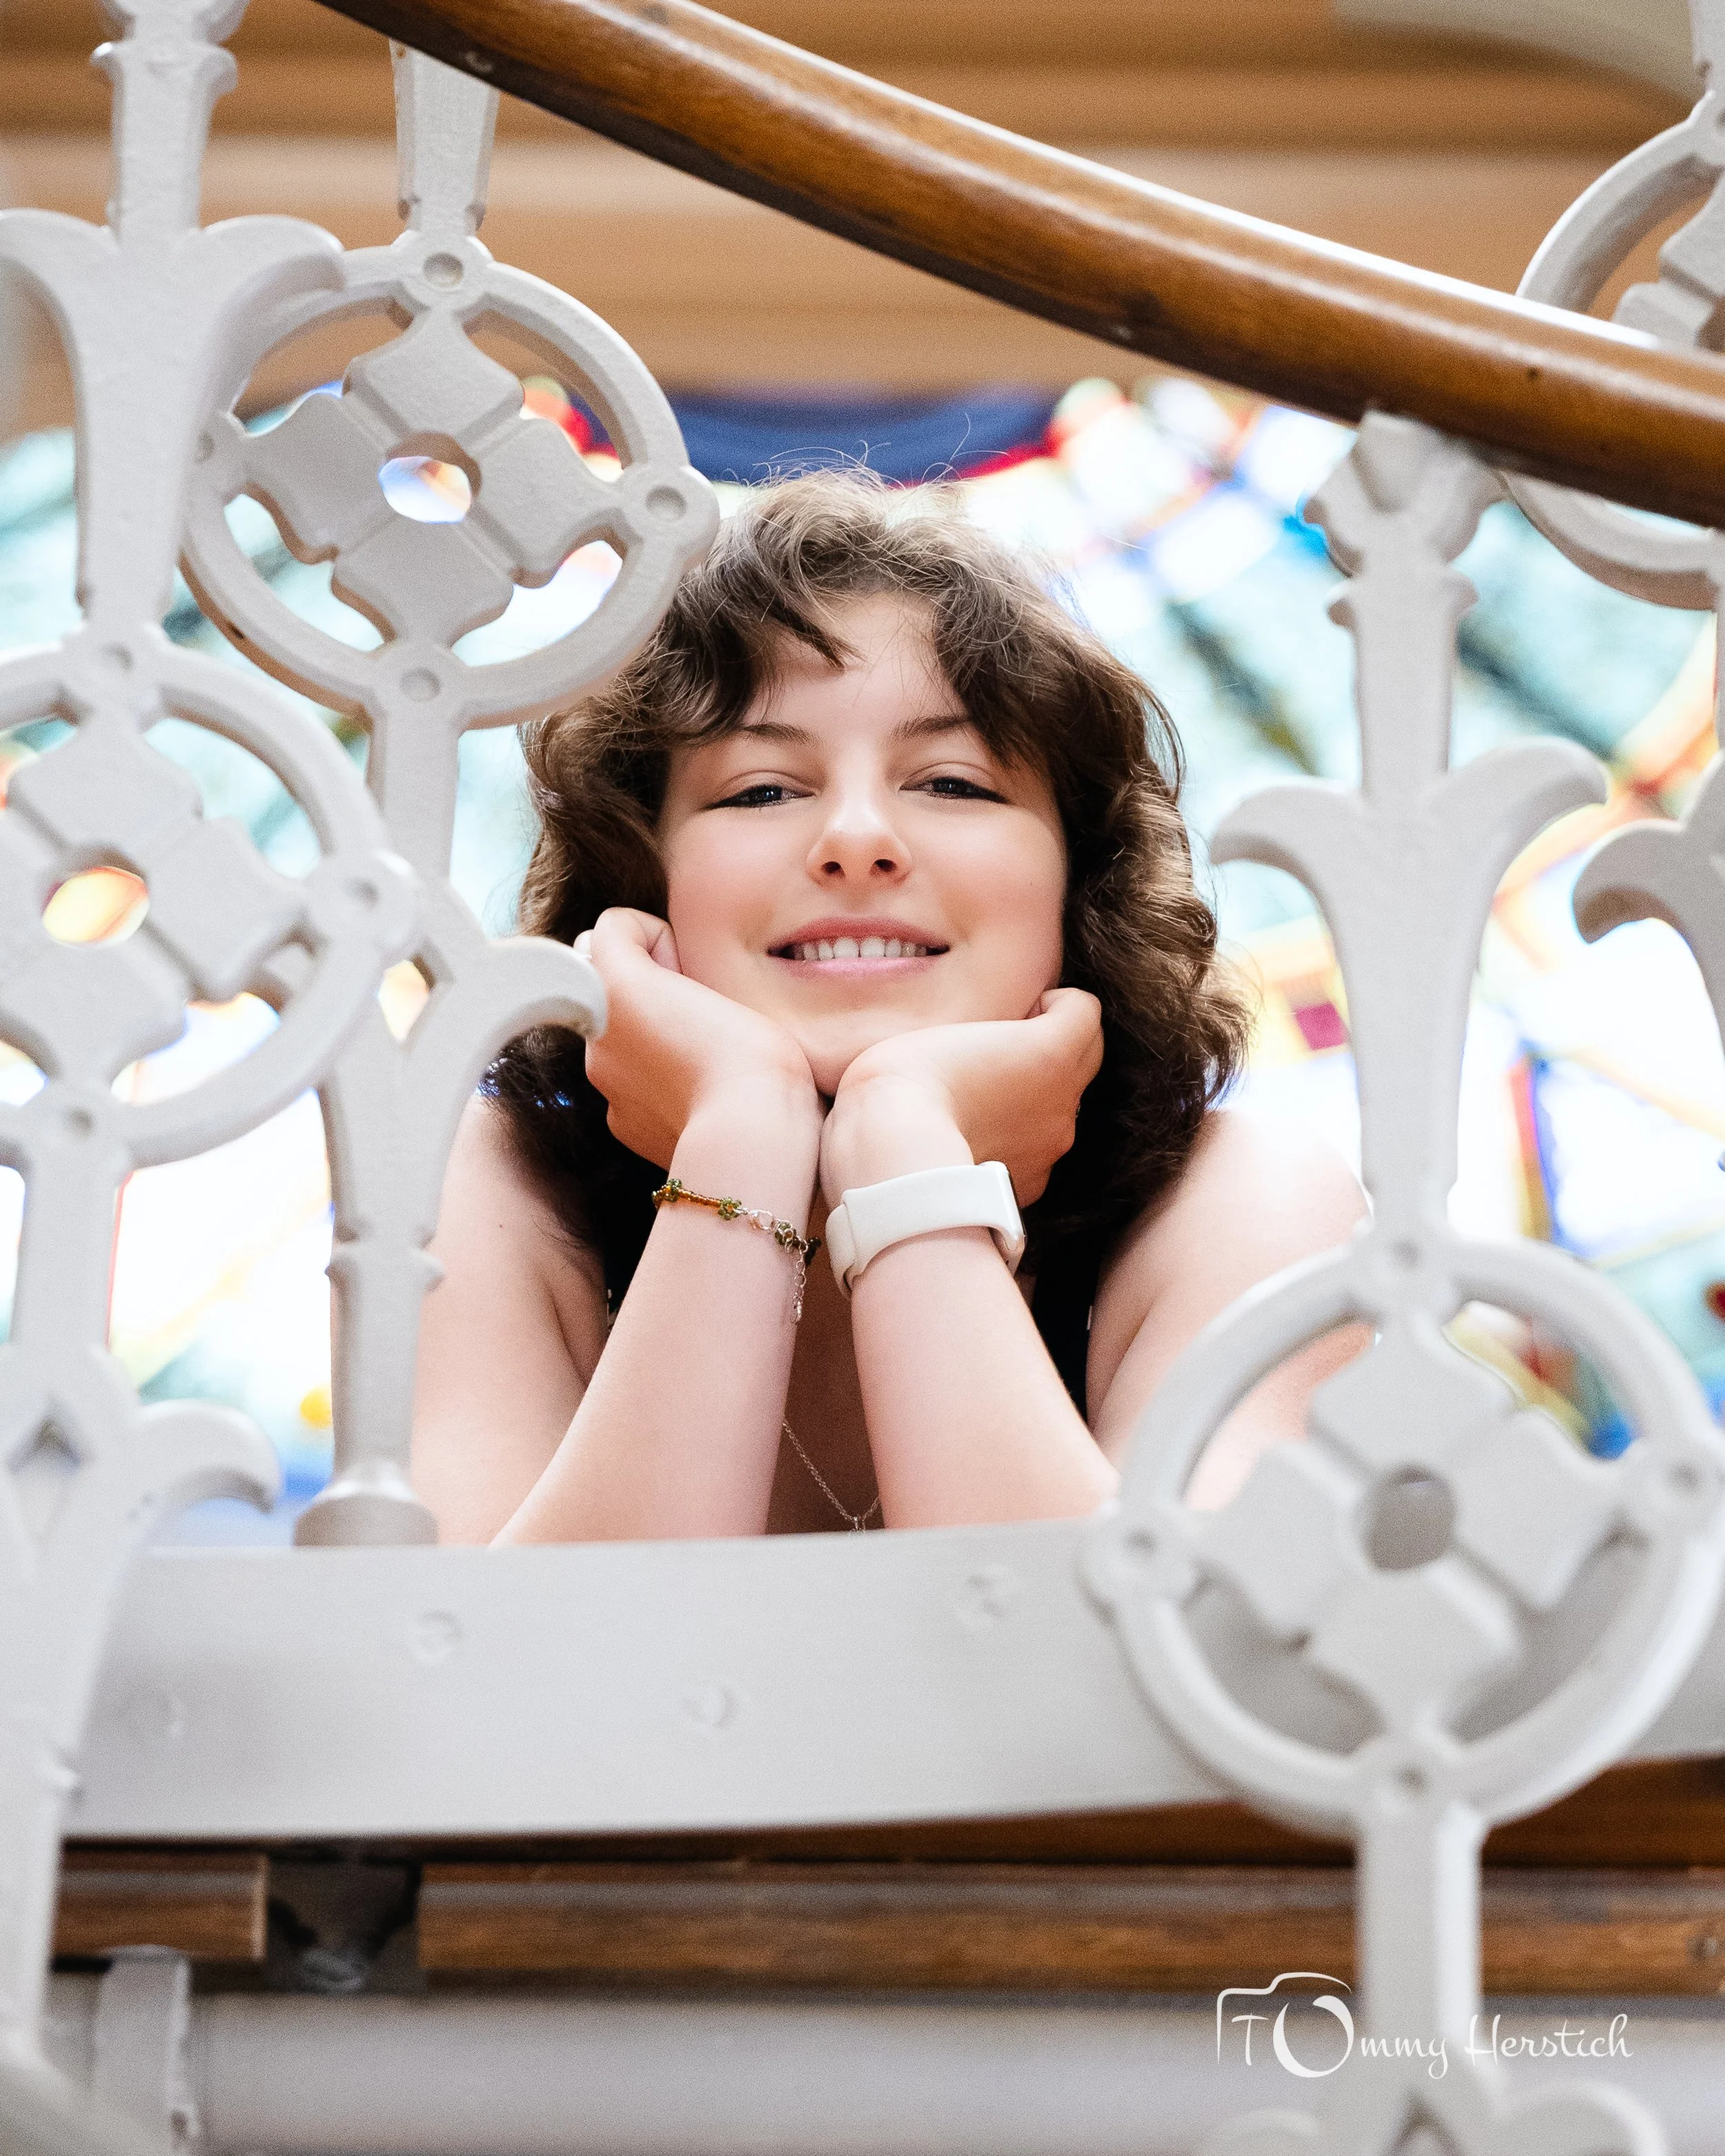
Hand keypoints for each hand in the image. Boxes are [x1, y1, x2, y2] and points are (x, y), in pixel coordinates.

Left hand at [577, 909, 820, 1167]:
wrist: (750, 1139)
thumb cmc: (749, 1054)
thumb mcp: (716, 979)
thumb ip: (666, 960)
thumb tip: (644, 962)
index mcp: (612, 988)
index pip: (619, 928)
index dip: (664, 942)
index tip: (691, 972)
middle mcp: (594, 1035)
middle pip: (618, 986)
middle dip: (654, 992)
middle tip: (704, 1015)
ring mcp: (605, 1086)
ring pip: (627, 1038)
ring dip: (658, 1037)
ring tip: (707, 1057)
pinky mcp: (622, 1124)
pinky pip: (635, 1084)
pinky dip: (659, 1081)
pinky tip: (699, 1092)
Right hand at [820, 988, 1102, 1205]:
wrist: (894, 1160)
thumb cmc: (907, 1081)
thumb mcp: (946, 1027)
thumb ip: (991, 1029)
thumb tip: (1002, 1037)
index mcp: (1051, 1052)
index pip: (1084, 1008)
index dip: (1052, 1003)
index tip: (1018, 1013)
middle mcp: (1063, 1100)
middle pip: (1088, 1054)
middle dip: (1056, 1043)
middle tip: (1005, 1048)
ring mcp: (1051, 1146)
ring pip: (1061, 1104)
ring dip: (1034, 1093)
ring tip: (981, 1097)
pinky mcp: (1032, 1181)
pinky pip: (1037, 1146)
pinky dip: (1017, 1136)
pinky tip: (974, 1135)